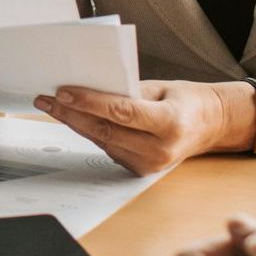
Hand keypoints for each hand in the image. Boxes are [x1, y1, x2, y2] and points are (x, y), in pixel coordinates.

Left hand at [32, 80, 226, 173]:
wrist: (208, 126)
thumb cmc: (185, 101)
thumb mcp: (161, 87)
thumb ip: (128, 89)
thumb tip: (90, 85)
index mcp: (170, 123)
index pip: (122, 112)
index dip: (90, 102)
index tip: (64, 91)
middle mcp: (160, 149)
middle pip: (106, 131)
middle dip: (71, 114)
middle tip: (47, 99)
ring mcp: (149, 164)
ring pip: (102, 142)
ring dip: (74, 123)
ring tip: (52, 106)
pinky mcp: (139, 170)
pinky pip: (107, 148)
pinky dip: (89, 132)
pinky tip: (73, 118)